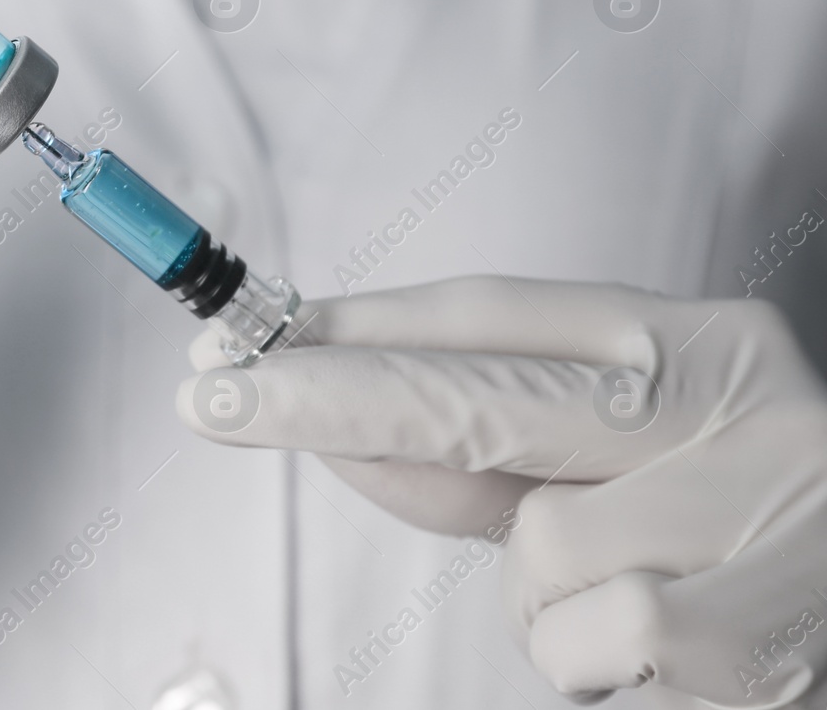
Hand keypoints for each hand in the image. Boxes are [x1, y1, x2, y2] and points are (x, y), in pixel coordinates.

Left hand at [179, 276, 826, 707]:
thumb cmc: (725, 537)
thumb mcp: (622, 468)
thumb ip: (494, 450)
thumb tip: (337, 431)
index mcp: (705, 342)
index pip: (495, 315)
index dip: (357, 326)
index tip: (246, 335)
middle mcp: (746, 402)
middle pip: (483, 391)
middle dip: (332, 396)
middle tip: (209, 394)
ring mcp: (764, 509)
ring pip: (541, 545)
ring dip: (545, 594)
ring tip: (637, 598)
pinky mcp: (761, 631)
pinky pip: (586, 638)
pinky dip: (591, 658)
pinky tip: (668, 659)